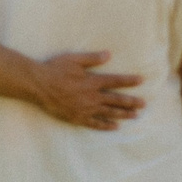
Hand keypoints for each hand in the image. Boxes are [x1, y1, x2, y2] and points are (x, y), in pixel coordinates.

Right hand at [31, 52, 145, 128]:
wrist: (37, 85)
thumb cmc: (54, 69)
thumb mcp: (73, 59)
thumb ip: (92, 58)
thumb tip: (108, 54)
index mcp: (92, 81)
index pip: (116, 81)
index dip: (129, 81)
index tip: (141, 80)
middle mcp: (92, 96)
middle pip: (116, 100)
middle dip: (132, 102)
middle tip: (144, 104)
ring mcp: (86, 108)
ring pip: (109, 113)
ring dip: (123, 114)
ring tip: (135, 115)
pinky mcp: (77, 117)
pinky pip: (95, 123)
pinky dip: (106, 125)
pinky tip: (115, 127)